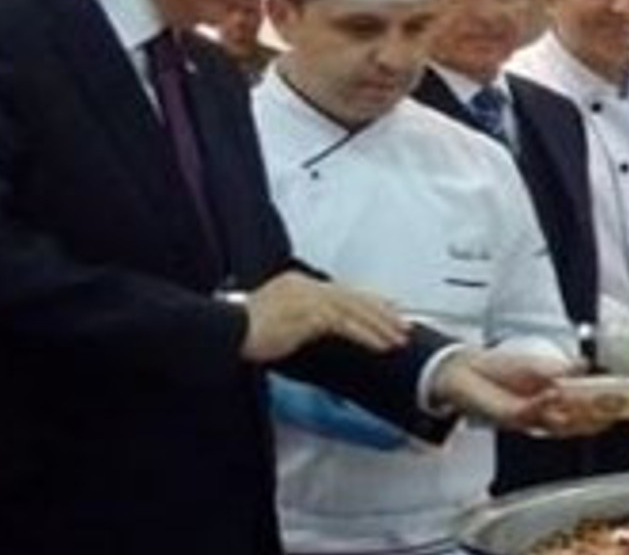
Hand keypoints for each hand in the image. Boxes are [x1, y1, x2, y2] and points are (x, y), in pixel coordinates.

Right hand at [238, 272, 409, 361]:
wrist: (225, 332)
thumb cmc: (243, 332)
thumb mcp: (279, 321)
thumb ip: (303, 321)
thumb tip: (319, 329)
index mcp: (299, 283)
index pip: (342, 291)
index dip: (368, 302)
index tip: (388, 310)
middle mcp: (306, 285)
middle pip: (353, 297)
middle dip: (382, 313)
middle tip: (403, 324)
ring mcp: (308, 297)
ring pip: (355, 310)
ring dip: (380, 326)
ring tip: (398, 339)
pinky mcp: (309, 314)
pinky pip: (346, 325)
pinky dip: (366, 335)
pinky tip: (379, 345)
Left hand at [430, 350, 615, 436]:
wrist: (461, 372)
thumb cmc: (497, 370)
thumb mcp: (536, 365)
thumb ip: (563, 371)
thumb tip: (588, 368)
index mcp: (554, 406)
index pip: (589, 415)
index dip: (610, 409)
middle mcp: (544, 417)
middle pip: (580, 424)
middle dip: (602, 413)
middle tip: (620, 399)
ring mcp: (528, 419)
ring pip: (560, 423)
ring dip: (579, 409)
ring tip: (597, 396)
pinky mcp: (510, 417)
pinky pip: (532, 413)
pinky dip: (545, 403)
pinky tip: (555, 391)